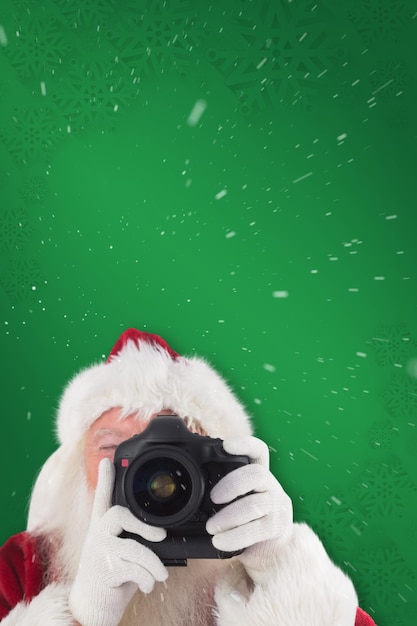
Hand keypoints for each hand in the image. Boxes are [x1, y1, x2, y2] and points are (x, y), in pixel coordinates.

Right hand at [69, 459, 167, 625]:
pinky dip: (147, 579)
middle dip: (143, 526)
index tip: (108, 461)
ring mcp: (99, 552)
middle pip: (119, 514)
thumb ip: (134, 539)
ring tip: (161, 574)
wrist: (91, 608)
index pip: (102, 498)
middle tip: (160, 536)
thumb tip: (163, 535)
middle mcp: (98, 535)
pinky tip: (148, 585)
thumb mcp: (123, 554)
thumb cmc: (112, 577)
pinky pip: (134, 569)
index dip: (106, 479)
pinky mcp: (104, 571)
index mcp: (102, 527)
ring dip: (153, 563)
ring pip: (134, 548)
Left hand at [206, 436, 292, 578]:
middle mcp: (271, 485)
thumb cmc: (244, 519)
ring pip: (255, 504)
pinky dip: (235, 536)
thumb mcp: (233, 500)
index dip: (244, 444)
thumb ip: (219, 490)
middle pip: (256, 474)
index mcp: (258, 473)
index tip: (226, 445)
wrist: (269, 550)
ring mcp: (277, 505)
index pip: (257, 451)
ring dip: (229, 516)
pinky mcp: (278, 527)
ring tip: (211, 527)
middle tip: (212, 498)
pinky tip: (220, 541)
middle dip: (231, 484)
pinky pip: (257, 529)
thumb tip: (187, 488)